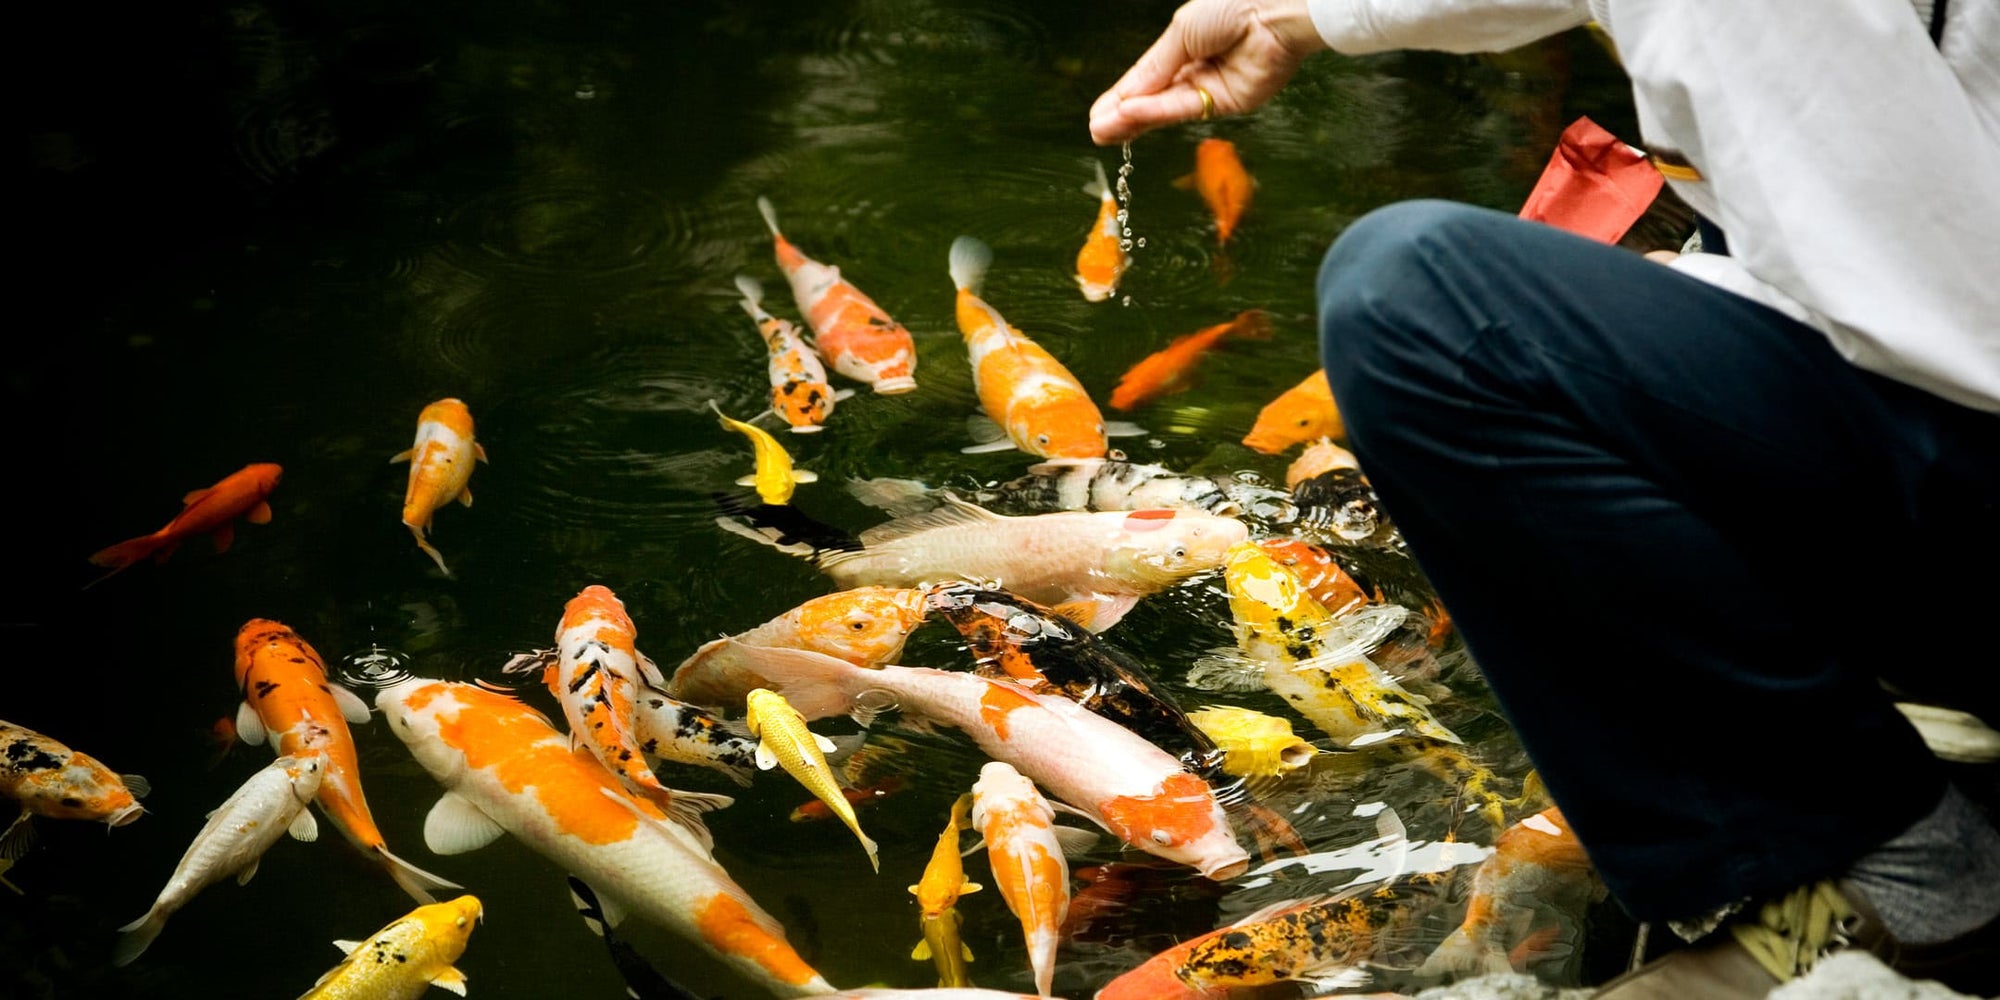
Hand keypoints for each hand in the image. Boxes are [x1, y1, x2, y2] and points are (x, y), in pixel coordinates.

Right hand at [1088, 0, 1326, 145]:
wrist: (1273, 12)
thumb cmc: (1230, 7)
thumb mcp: (1180, 33)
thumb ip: (1155, 68)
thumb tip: (1127, 96)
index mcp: (1183, 47)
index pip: (1146, 79)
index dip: (1122, 97)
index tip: (1098, 116)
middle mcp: (1194, 71)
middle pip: (1153, 100)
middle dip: (1124, 115)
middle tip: (1096, 130)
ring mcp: (1210, 90)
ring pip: (1165, 109)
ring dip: (1134, 120)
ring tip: (1104, 130)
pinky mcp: (1227, 103)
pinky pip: (1185, 109)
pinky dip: (1157, 112)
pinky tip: (1131, 115)